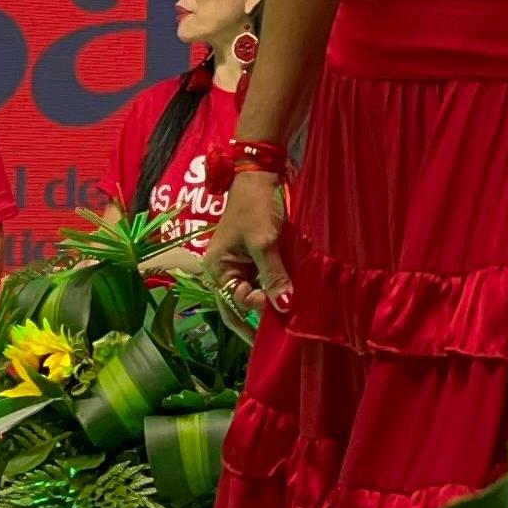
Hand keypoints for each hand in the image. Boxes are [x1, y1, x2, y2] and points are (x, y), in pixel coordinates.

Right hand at [204, 172, 290, 314]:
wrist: (261, 175)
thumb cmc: (256, 206)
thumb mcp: (264, 242)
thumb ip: (273, 275)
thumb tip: (284, 307)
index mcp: (217, 268)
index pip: (233, 302)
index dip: (255, 308)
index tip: (280, 304)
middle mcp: (225, 270)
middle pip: (240, 303)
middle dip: (258, 317)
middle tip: (280, 332)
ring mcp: (240, 264)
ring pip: (255, 292)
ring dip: (270, 301)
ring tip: (289, 314)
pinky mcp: (255, 257)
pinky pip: (263, 279)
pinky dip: (275, 287)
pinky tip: (290, 294)